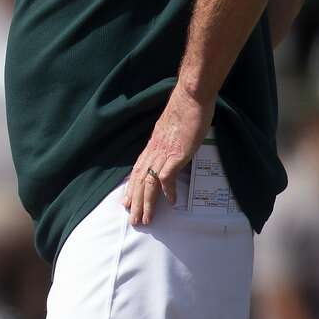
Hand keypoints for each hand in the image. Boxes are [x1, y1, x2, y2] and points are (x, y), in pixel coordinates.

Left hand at [123, 86, 212, 224]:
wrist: (190, 97)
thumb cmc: (184, 110)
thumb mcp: (171, 130)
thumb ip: (168, 142)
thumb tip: (172, 150)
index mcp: (152, 146)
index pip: (138, 171)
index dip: (132, 188)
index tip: (127, 203)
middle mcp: (154, 151)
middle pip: (140, 181)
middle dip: (136, 202)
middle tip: (134, 220)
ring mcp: (164, 153)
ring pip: (149, 183)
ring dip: (146, 203)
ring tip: (145, 219)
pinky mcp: (176, 154)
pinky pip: (168, 177)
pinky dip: (168, 191)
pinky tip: (171, 203)